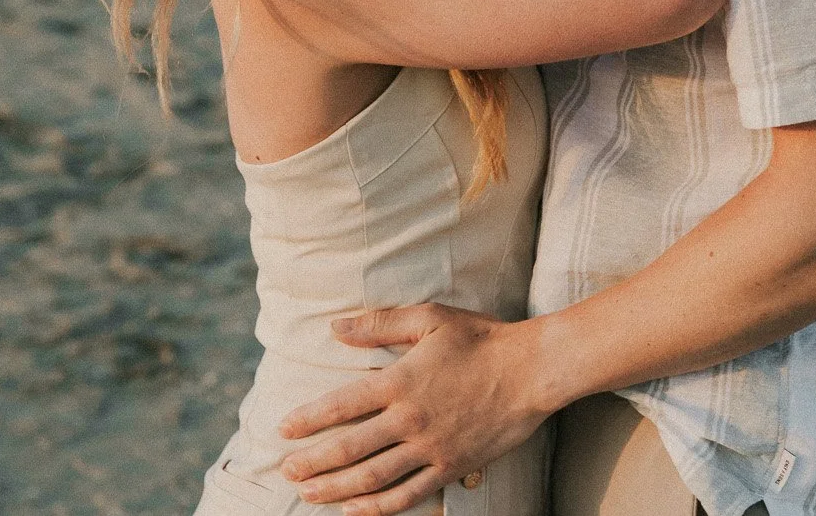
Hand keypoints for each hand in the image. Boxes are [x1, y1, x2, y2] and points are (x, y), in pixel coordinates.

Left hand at [278, 305, 552, 515]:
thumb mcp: (430, 318)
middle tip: (286, 471)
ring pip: (374, 478)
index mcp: (400, 382)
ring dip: (336, 489)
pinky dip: (379, 507)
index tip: (284, 429)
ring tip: (309, 495)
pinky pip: (409, 494)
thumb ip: (379, 324)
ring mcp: (431, 448)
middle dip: (313, 462)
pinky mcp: (451, 467)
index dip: (308, 419)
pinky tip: (356, 509)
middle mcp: (411, 420)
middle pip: (350, 448)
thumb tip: (335, 328)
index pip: (341, 405)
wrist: (532, 371)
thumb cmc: (481, 339)